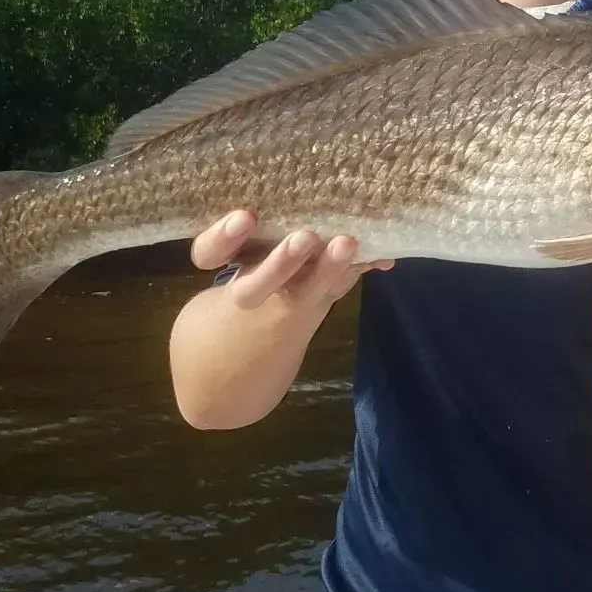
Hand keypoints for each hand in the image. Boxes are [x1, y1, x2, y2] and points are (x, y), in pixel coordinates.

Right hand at [190, 209, 392, 312]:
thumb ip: (226, 252)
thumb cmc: (215, 322)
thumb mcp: (207, 294)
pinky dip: (359, 268)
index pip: (211, 255)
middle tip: (305, 237)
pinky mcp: (316, 306)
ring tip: (349, 243)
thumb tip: (251, 213)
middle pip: (261, 282)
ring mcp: (290, 304)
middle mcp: (255, 296)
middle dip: (283, 261)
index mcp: (218, 281)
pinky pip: (337, 286)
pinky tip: (383, 258)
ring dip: (331, 266)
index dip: (223, 238)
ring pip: (308, 287)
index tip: (243, 217)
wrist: (236, 378)